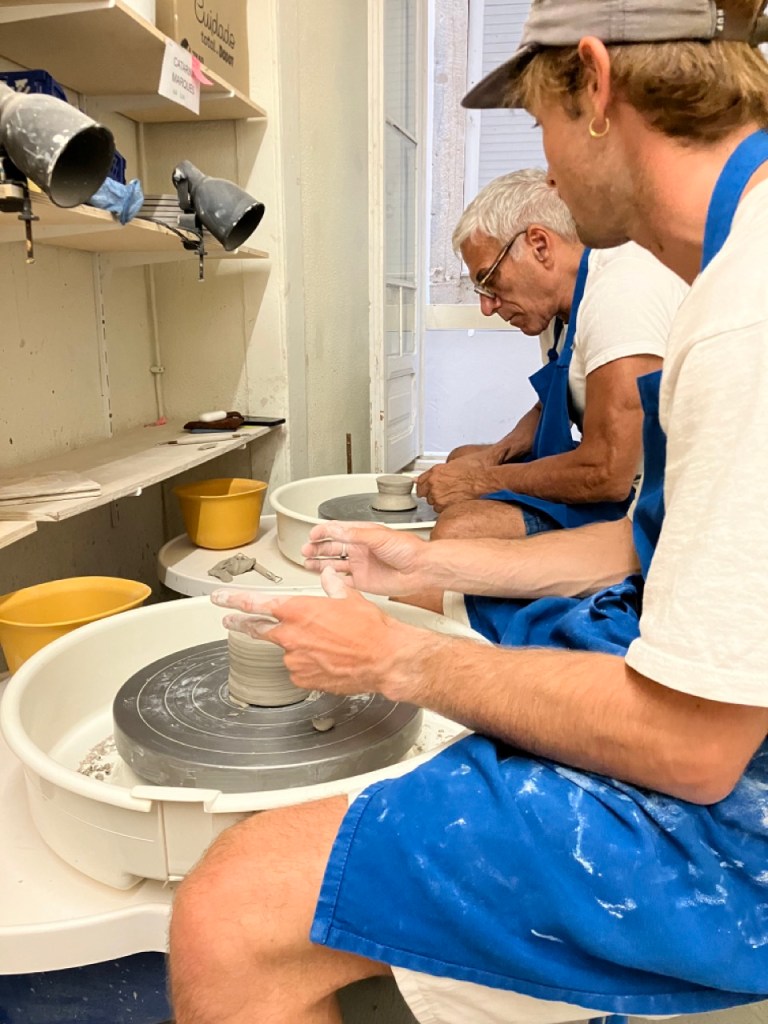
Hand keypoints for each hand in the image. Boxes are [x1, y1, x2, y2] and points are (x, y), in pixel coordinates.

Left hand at [211, 566, 426, 700]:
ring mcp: (295, 660)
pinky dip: (308, 664)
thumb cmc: (370, 629)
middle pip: (259, 629)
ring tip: (326, 645)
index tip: (219, 600)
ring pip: (287, 650)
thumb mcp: (349, 598)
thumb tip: (328, 578)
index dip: (234, 601)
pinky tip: (328, 660)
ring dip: (297, 646)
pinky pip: (299, 669)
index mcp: (299, 610)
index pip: (257, 604)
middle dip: (243, 624)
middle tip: (231, 621)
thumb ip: (332, 587)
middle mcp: (292, 635)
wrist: (384, 659)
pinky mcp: (304, 679)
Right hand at [302, 520, 433, 595]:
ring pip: (334, 564)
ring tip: (307, 561)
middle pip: (332, 547)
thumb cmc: (407, 549)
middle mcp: (360, 549)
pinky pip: (343, 581)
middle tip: (305, 549)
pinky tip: (324, 577)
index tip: (312, 534)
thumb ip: (354, 534)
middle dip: (317, 547)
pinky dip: (332, 579)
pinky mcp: (364, 581)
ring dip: (320, 562)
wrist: (421, 569)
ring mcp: (361, 566)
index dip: (323, 532)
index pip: (337, 531)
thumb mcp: (378, 536)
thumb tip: (334, 530)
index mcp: (363, 535)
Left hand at [416, 461, 495, 511]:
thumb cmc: (475, 471)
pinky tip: (456, 502)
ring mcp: (438, 496)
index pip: (419, 482)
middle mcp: (434, 484)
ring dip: (440, 502)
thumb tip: (433, 474)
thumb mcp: (455, 464)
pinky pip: (441, 511)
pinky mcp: (444, 506)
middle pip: (425, 494)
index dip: (423, 486)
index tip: (424, 489)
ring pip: (433, 504)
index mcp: (436, 472)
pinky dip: (446, 508)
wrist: (483, 480)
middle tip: (445, 493)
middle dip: (433, 494)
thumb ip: (440, 471)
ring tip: (454, 497)